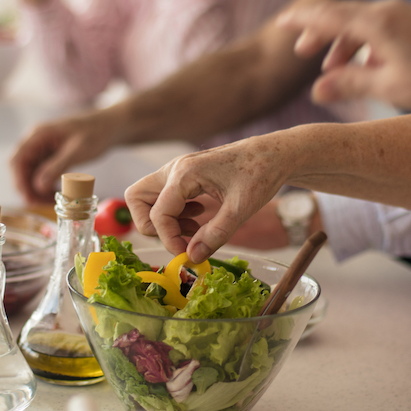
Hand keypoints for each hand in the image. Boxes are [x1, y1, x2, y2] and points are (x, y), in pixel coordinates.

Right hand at [10, 112, 120, 202]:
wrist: (110, 126)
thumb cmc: (96, 133)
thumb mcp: (77, 151)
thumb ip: (56, 166)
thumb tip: (37, 186)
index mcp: (38, 135)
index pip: (17, 160)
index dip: (19, 181)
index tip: (29, 198)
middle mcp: (36, 141)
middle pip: (21, 168)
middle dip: (28, 188)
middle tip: (41, 204)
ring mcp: (42, 148)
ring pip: (31, 173)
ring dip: (37, 189)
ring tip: (51, 202)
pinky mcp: (50, 155)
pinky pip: (42, 173)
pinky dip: (45, 185)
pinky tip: (55, 194)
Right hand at [125, 134, 286, 262]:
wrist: (273, 153)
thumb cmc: (260, 174)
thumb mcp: (241, 210)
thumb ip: (215, 235)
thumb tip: (191, 257)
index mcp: (184, 174)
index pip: (158, 215)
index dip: (169, 240)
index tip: (188, 255)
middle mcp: (174, 169)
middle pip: (136, 199)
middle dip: (150, 225)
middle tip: (177, 237)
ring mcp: (176, 170)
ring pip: (146, 197)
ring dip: (161, 219)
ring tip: (192, 228)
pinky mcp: (184, 175)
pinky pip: (162, 196)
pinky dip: (173, 212)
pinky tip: (199, 216)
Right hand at [276, 0, 410, 113]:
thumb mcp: (388, 86)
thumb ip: (350, 83)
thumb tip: (317, 88)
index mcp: (377, 22)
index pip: (328, 16)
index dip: (302, 20)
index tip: (281, 23)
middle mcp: (390, 10)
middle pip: (343, 15)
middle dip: (320, 33)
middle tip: (301, 52)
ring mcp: (406, 13)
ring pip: (362, 21)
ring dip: (343, 43)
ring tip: (334, 70)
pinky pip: (380, 26)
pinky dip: (365, 43)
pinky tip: (367, 66)